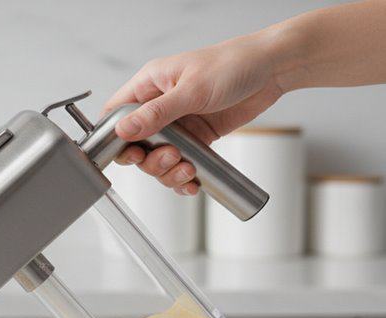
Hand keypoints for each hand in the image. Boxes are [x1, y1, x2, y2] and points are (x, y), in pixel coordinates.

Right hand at [103, 31, 286, 194]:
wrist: (274, 69)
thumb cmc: (233, 64)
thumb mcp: (191, 90)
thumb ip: (156, 113)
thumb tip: (123, 130)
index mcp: (150, 85)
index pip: (116, 113)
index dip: (114, 137)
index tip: (129, 153)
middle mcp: (160, 105)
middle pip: (136, 144)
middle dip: (150, 160)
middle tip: (170, 157)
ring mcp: (178, 123)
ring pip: (157, 158)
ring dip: (168, 171)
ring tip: (187, 169)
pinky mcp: (197, 136)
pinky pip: (180, 162)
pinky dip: (183, 177)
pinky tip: (192, 182)